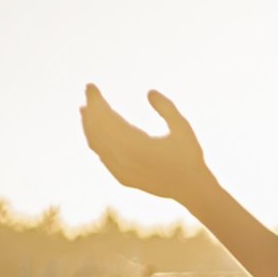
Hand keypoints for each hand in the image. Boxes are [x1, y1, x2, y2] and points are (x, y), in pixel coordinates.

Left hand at [78, 84, 217, 202]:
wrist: (192, 190)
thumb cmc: (190, 157)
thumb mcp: (182, 128)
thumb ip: (166, 108)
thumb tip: (149, 91)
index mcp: (136, 145)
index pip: (107, 117)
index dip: (96, 100)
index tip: (90, 86)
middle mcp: (124, 159)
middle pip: (97, 129)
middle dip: (92, 110)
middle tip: (89, 94)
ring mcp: (121, 170)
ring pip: (96, 143)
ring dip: (89, 125)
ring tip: (85, 110)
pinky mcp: (122, 178)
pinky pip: (102, 156)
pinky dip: (96, 141)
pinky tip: (96, 133)